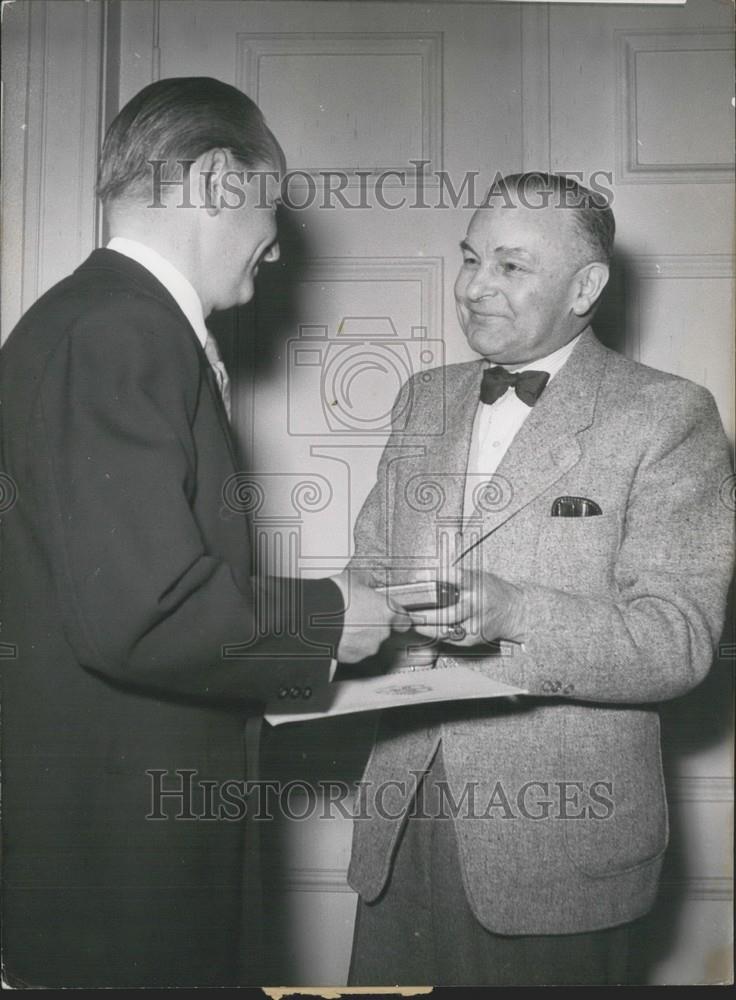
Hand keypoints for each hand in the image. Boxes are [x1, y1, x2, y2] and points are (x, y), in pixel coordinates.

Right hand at [332, 569, 410, 663]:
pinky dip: (349, 644)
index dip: (398, 617)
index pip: (404, 619)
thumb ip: (367, 582)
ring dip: (360, 634)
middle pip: (383, 629)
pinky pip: (354, 650)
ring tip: (344, 623)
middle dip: (372, 623)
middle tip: (357, 613)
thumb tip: (368, 581)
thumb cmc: (335, 598)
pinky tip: (338, 633)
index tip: (395, 617)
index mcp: (387, 611)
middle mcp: (381, 632)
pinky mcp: (353, 657)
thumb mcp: (354, 578)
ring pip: (368, 641)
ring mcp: (367, 646)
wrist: (315, 617)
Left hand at [409, 569, 526, 646]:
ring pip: (444, 629)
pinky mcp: (473, 637)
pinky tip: (424, 629)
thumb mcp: (476, 576)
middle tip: (408, 611)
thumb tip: (421, 577)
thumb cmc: (491, 590)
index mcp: (476, 584)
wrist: (514, 611)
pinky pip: (449, 637)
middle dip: (423, 613)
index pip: (455, 577)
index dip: (435, 577)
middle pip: (445, 612)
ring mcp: (474, 623)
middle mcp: (475, 604)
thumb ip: (452, 577)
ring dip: (424, 626)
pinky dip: (434, 634)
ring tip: (411, 621)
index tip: (418, 578)